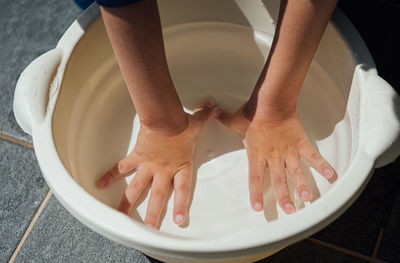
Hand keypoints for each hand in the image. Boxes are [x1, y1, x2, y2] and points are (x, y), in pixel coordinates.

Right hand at [96, 100, 214, 227]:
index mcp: (180, 166)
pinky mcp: (136, 157)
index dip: (180, 205)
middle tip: (149, 227)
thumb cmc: (180, 123)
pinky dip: (110, 175)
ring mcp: (148, 166)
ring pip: (136, 188)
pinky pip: (121, 168)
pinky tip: (100, 184)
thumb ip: (205, 116)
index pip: (182, 190)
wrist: (163, 119)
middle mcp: (164, 170)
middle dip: (152, 213)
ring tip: (120, 216)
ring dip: (128, 202)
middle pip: (157, 196)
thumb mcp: (196, 123)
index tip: (178, 220)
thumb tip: (213, 106)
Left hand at [213, 104, 333, 213]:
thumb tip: (213, 113)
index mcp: (257, 154)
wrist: (272, 103)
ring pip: (296, 172)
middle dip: (283, 197)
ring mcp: (288, 151)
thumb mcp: (235, 119)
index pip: (255, 179)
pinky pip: (312, 155)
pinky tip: (330, 174)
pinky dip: (321, 164)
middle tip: (289, 210)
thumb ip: (224, 118)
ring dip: (301, 185)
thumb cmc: (254, 113)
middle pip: (279, 181)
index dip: (256, 194)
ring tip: (307, 198)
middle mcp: (273, 156)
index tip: (258, 208)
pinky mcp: (300, 142)